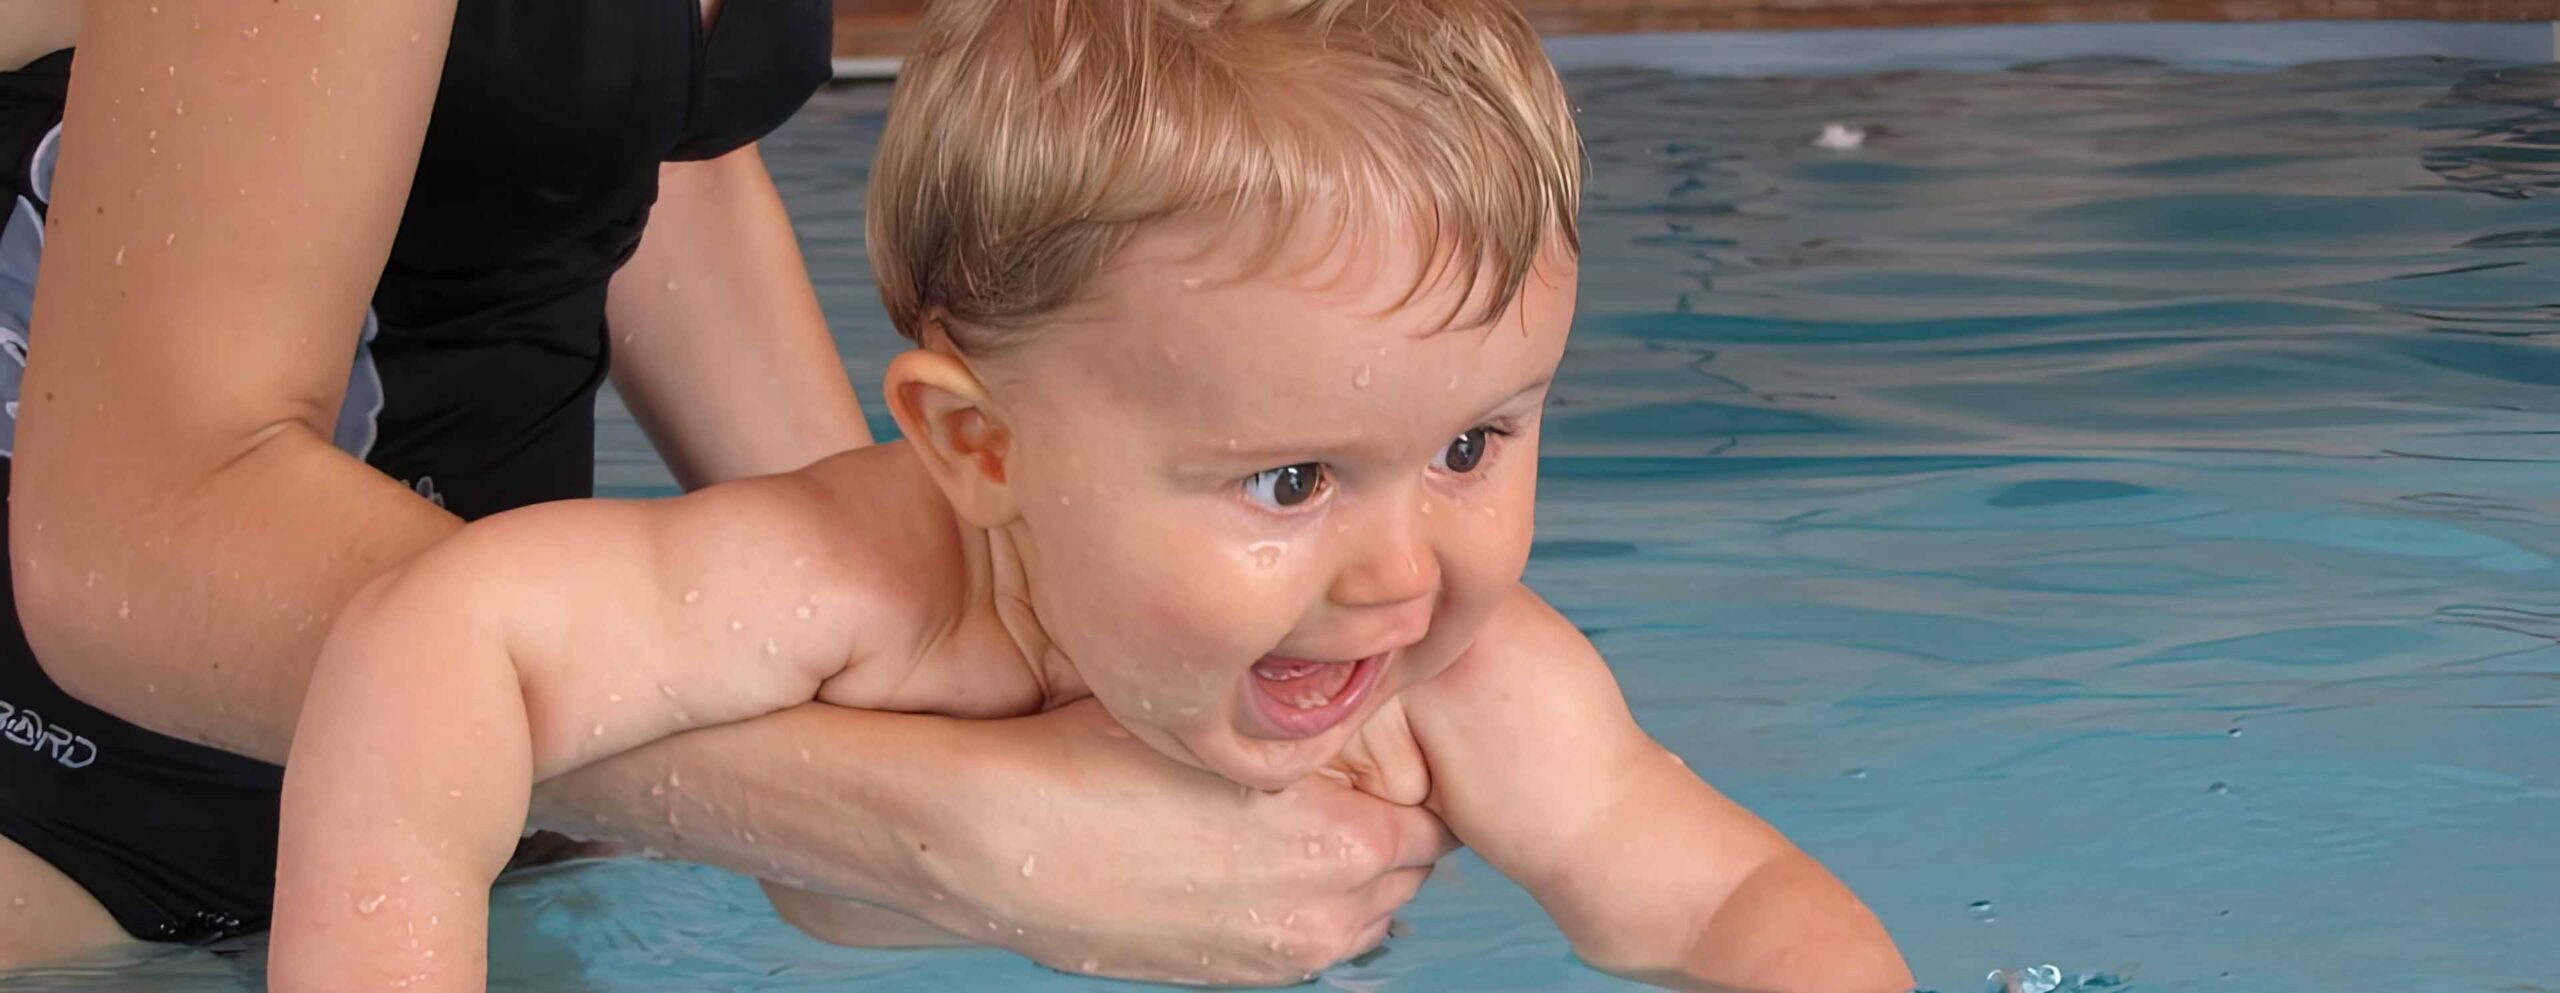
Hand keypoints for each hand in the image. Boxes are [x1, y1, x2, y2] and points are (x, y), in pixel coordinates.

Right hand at [896, 699, 1454, 984]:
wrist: (996, 839)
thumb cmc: (1092, 757)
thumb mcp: (1221, 721)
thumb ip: (1309, 728)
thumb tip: (1354, 702)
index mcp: (1340, 840)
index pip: (1432, 816)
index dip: (1408, 777)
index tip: (1379, 748)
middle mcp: (1322, 911)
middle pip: (1407, 871)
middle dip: (1386, 824)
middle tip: (1345, 778)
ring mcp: (1277, 954)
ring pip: (1364, 915)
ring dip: (1350, 873)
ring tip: (1296, 819)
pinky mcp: (1232, 977)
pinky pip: (1307, 942)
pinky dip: (1301, 905)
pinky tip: (1250, 859)